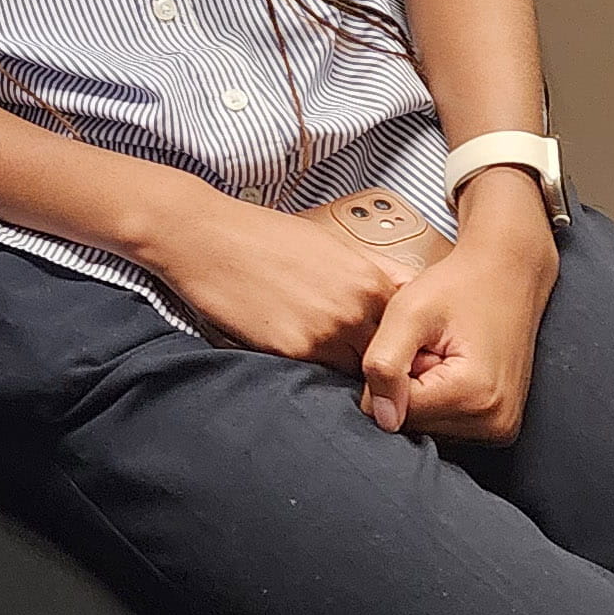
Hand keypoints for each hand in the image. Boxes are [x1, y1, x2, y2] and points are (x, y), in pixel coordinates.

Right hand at [140, 182, 402, 368]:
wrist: (207, 237)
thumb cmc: (263, 237)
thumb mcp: (330, 245)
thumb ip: (373, 273)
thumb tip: (405, 294)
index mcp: (371, 283)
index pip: (406, 335)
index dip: (396, 349)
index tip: (387, 356)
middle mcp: (357, 310)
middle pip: (385, 361)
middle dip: (375, 369)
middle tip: (360, 372)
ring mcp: (327, 333)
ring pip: (353, 375)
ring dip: (343, 375)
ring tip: (325, 368)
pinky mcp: (293, 350)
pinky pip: (315, 378)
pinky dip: (311, 375)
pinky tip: (294, 360)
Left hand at [360, 191, 557, 439]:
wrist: (508, 274)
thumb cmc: (458, 286)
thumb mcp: (408, 312)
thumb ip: (384, 364)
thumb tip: (382, 419)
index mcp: (474, 396)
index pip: (395, 413)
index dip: (388, 375)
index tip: (413, 344)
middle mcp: (494, 423)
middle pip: (413, 425)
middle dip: (407, 387)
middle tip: (429, 347)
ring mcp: (501, 428)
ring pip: (428, 427)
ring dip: (423, 393)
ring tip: (442, 354)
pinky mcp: (500, 426)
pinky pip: (448, 424)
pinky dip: (440, 398)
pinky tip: (452, 367)